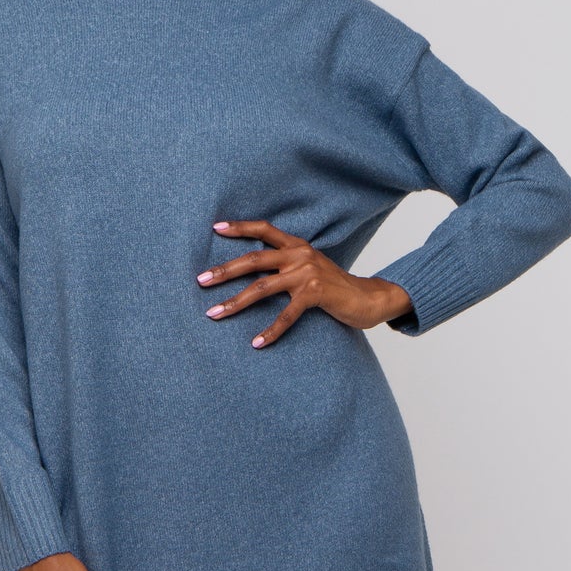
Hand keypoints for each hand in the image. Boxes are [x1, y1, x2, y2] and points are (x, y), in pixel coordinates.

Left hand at [196, 220, 413, 343]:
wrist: (369, 298)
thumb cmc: (335, 286)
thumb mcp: (310, 267)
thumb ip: (287, 264)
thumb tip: (255, 272)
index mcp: (297, 245)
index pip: (264, 229)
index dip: (240, 228)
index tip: (216, 228)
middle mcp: (300, 255)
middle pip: (254, 260)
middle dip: (224, 270)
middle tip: (201, 281)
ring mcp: (307, 273)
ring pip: (262, 287)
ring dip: (235, 302)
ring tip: (214, 313)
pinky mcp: (315, 294)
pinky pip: (286, 315)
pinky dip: (270, 330)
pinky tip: (257, 343)